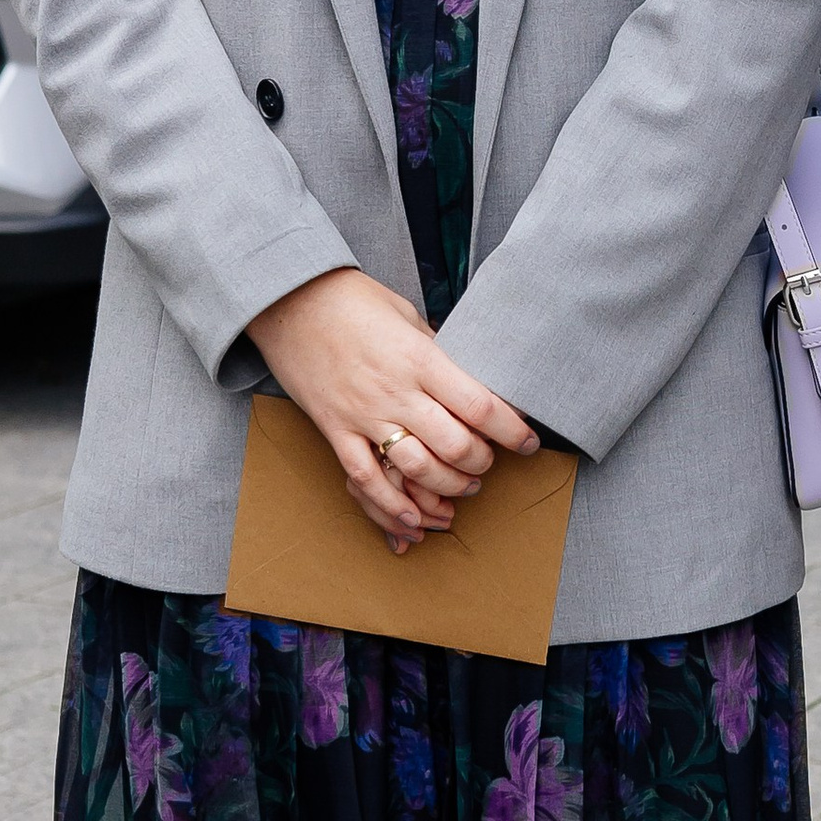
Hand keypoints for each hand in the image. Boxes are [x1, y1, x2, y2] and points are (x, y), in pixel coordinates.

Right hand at [246, 269, 538, 549]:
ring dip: (448, 487)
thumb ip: (438, 352)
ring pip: (417, 469)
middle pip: (455, 445)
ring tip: (464, 487)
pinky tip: (415, 519)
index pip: (480, 405)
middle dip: (482, 463)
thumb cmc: (354, 301)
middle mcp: (396, 392)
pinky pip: (365, 479)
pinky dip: (392, 506)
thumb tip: (469, 376)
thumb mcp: (408, 316)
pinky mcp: (335, 430)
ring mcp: (364, 415)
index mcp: (421, 359)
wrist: (290, 301)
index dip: (512, 431)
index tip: (530, 442)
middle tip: (489, 463)